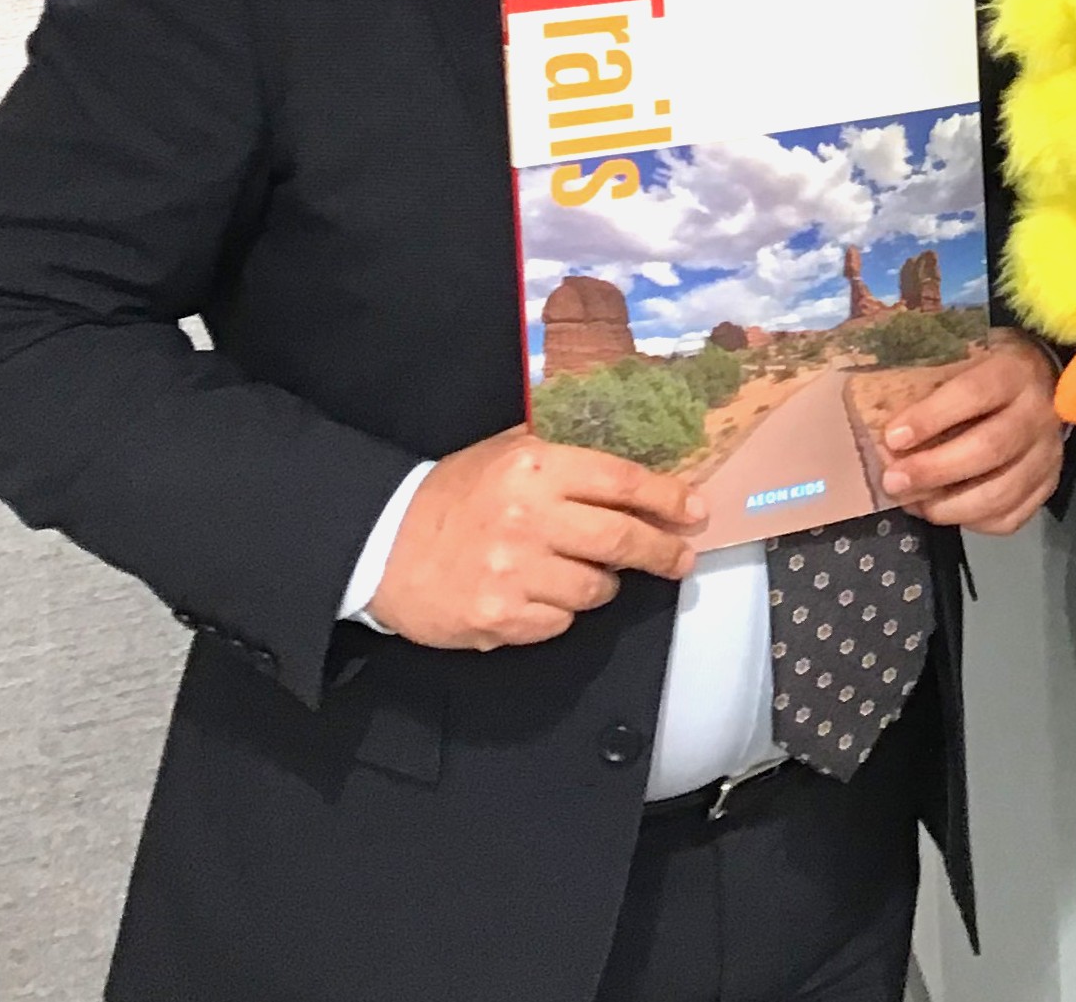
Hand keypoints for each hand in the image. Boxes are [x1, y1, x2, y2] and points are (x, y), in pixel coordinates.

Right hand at [370, 428, 702, 648]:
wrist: (380, 545)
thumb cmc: (450, 497)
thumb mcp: (504, 453)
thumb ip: (563, 456)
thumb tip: (633, 470)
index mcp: (534, 469)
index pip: (622, 482)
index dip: (667, 498)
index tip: (695, 511)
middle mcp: (529, 518)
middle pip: (621, 539)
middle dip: (662, 551)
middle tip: (680, 557)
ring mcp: (514, 572)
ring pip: (596, 588)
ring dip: (602, 583)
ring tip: (583, 572)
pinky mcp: (500, 618)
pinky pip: (561, 621)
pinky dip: (562, 611)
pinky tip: (541, 594)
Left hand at [876, 329, 1064, 535]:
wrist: (1046, 380)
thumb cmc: (987, 366)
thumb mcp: (963, 353)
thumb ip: (928, 375)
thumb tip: (871, 404)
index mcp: (1014, 371)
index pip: (974, 393)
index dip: (931, 417)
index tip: (892, 437)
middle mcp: (1038, 413)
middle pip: (989, 448)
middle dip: (934, 470)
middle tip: (893, 482)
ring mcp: (1048, 454)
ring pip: (1001, 492)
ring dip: (950, 506)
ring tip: (913, 504)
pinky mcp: (1049, 484)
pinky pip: (1011, 517)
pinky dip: (973, 523)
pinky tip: (945, 510)